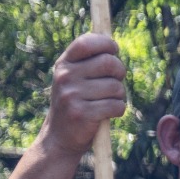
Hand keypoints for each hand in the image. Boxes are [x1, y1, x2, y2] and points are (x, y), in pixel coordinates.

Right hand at [40, 33, 126, 155]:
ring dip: (119, 96)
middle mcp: (65, 77)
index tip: (113, 52)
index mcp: (64, 64)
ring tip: (105, 102)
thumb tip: (112, 42)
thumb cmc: (76, 101)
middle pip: (110, 63)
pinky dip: (118, 110)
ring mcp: (71, 95)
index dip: (107, 44)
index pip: (87, 42)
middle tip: (114, 82)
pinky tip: (105, 114)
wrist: (60, 137)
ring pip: (117, 87)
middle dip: (120, 73)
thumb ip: (90, 59)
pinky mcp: (82, 113)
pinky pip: (117, 106)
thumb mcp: (75, 77)